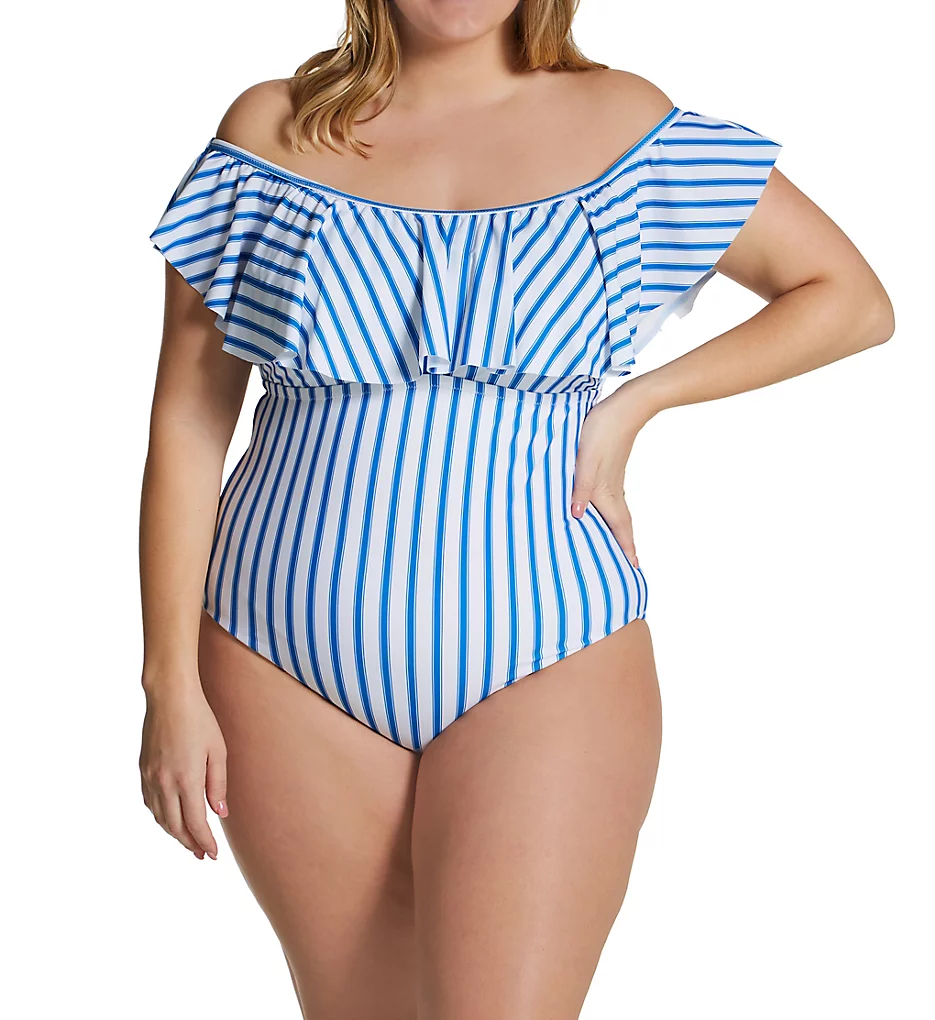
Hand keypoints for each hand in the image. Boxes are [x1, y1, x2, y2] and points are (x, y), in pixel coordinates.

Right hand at [139, 679, 228, 859]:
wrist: (170, 697)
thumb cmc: (200, 720)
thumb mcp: (218, 751)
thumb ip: (218, 785)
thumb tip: (220, 813)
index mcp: (186, 779)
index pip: (195, 823)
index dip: (204, 842)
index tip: (213, 854)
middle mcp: (164, 783)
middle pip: (175, 827)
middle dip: (190, 844)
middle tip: (202, 854)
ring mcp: (150, 777)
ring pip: (160, 817)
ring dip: (174, 833)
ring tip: (189, 841)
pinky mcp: (143, 769)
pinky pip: (150, 802)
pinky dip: (161, 816)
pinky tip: (170, 818)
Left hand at [570, 383, 656, 568]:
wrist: (626, 406)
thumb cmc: (604, 431)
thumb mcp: (586, 460)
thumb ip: (581, 488)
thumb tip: (579, 516)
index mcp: (608, 492)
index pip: (619, 527)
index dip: (626, 548)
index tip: (634, 568)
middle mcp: (614, 489)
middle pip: (622, 523)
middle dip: (625, 544)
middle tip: (631, 563)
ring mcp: (614, 478)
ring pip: (618, 511)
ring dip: (619, 528)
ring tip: (619, 542)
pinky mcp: (611, 467)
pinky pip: (614, 498)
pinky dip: (613, 511)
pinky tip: (603, 508)